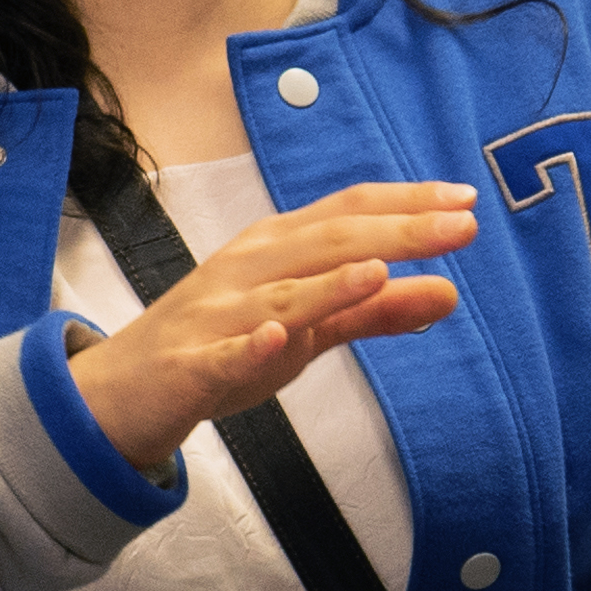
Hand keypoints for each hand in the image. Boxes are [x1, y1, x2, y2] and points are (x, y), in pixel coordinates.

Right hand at [68, 182, 476, 473]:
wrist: (124, 389)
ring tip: (378, 269)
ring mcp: (217, 314)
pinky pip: (221, 354)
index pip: (348, 212)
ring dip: (328, 283)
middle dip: (395, 233)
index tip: (466, 201)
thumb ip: (377, 310)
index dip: (407, 204)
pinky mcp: (190, 364)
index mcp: (278, 247)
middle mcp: (249, 268)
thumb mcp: (311, 326)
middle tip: (461, 228)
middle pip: (327, 242)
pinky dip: (248, 345)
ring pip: (279, 295)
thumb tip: (450, 292)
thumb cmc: (222, 342)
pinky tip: (275, 338)